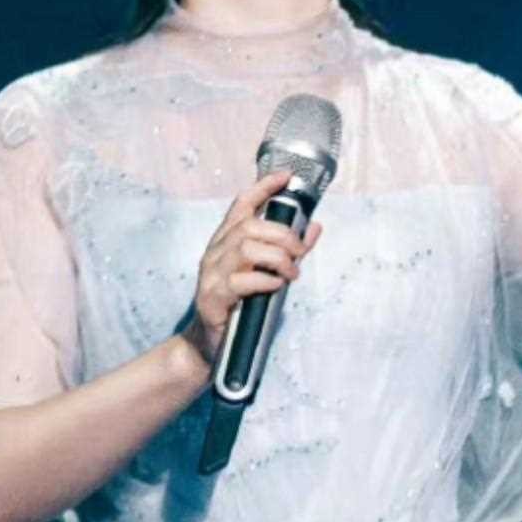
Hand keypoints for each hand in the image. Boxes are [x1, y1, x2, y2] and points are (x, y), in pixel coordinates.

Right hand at [180, 170, 323, 368]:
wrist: (208, 345)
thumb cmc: (239, 306)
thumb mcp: (267, 273)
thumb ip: (289, 250)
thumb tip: (314, 228)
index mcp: (227, 241)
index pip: (241, 205)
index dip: (263, 188)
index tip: (286, 176)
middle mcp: (216, 252)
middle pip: (249, 226)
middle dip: (283, 235)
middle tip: (300, 253)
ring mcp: (211, 274)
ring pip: (246, 248)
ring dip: (277, 258)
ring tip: (292, 272)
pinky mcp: (212, 298)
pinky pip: (240, 280)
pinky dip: (265, 280)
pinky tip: (276, 286)